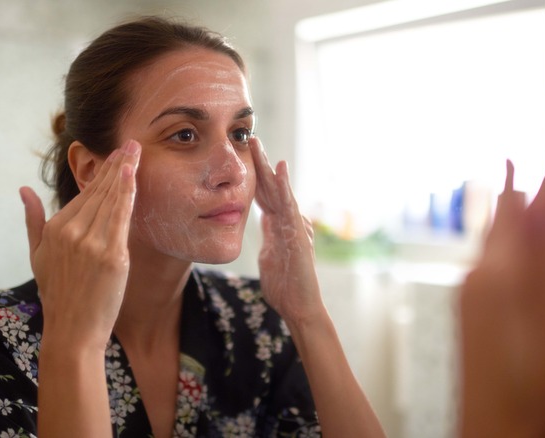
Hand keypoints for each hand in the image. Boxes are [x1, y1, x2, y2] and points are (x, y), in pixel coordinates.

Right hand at [20, 140, 140, 350]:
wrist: (72, 331)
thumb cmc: (58, 295)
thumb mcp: (37, 255)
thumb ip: (33, 220)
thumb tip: (23, 190)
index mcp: (55, 229)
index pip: (85, 195)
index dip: (103, 174)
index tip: (116, 156)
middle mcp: (72, 232)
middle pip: (99, 192)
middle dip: (116, 165)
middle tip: (131, 143)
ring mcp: (92, 243)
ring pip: (111, 200)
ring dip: (125, 173)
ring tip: (136, 152)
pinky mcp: (112, 255)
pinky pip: (122, 218)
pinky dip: (128, 195)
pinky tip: (134, 177)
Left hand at [249, 137, 321, 324]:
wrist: (299, 306)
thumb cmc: (285, 285)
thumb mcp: (270, 255)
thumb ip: (268, 237)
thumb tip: (264, 222)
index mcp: (278, 225)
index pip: (264, 194)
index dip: (255, 175)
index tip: (245, 154)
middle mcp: (288, 220)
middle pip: (271, 186)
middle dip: (260, 163)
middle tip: (250, 138)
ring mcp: (295, 225)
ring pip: (280, 190)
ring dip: (269, 167)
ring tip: (260, 145)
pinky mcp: (298, 234)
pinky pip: (290, 206)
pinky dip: (284, 187)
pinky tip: (279, 170)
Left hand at [459, 162, 544, 436]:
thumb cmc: (537, 412)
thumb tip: (536, 200)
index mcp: (512, 277)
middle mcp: (490, 271)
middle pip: (541, 199)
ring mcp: (483, 285)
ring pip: (523, 213)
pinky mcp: (485, 301)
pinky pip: (510, 236)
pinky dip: (522, 207)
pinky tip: (519, 198)